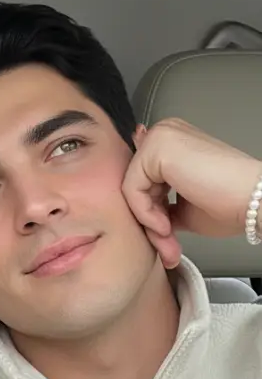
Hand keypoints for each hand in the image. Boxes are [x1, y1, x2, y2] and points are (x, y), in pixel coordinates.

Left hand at [121, 118, 260, 268]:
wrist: (255, 201)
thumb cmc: (230, 204)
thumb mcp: (183, 208)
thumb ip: (159, 203)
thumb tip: (139, 214)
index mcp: (172, 143)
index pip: (142, 179)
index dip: (151, 212)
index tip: (166, 236)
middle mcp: (164, 133)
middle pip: (135, 183)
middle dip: (148, 220)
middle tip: (166, 244)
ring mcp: (160, 137)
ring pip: (130, 187)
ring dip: (148, 220)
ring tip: (169, 235)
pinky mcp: (157, 147)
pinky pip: (131, 188)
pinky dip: (145, 213)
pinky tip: (167, 224)